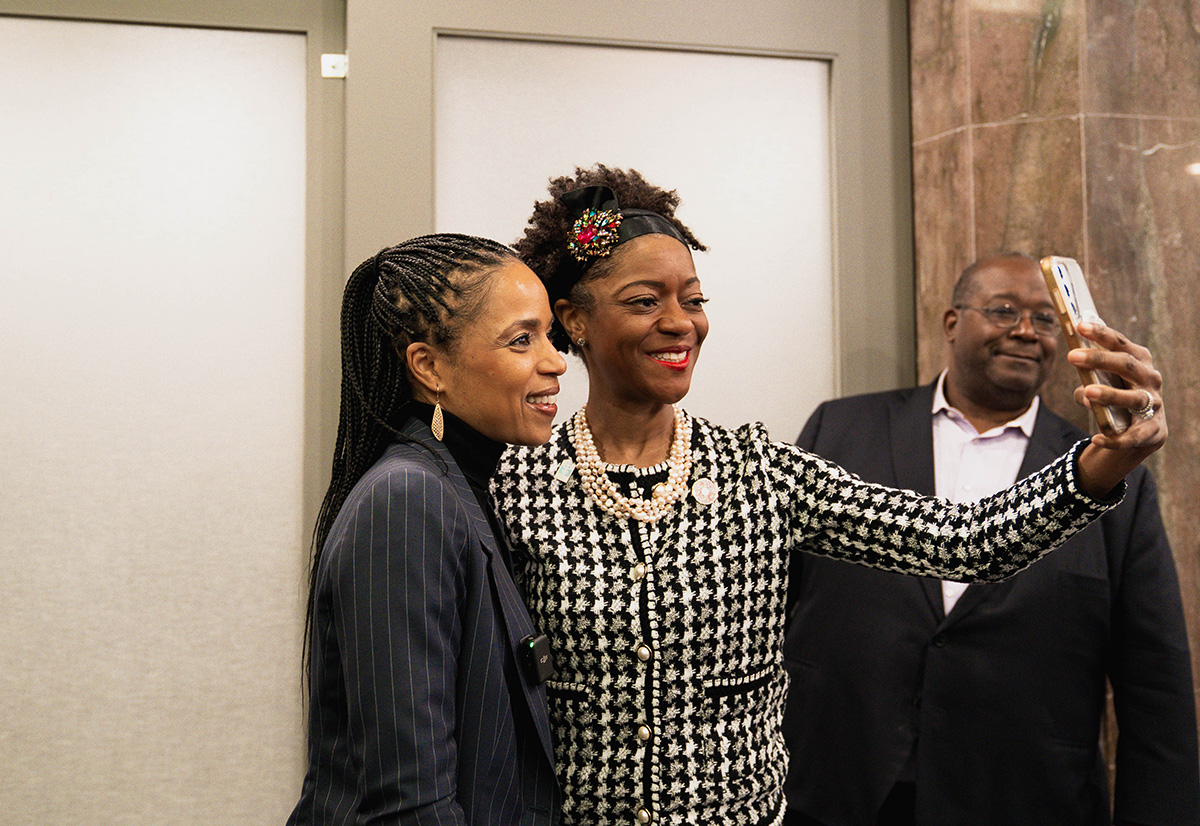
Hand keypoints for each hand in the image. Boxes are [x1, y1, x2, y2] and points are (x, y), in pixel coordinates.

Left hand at [1069, 322, 1166, 497]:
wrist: (1142, 430)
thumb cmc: (1118, 396)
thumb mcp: (1104, 383)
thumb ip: (1089, 382)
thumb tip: (1082, 389)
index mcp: (1139, 360)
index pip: (1120, 343)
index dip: (1101, 334)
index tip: (1079, 326)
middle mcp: (1150, 379)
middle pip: (1126, 365)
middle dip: (1099, 359)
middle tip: (1072, 355)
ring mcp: (1154, 404)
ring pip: (1134, 398)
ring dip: (1111, 394)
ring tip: (1088, 391)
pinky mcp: (1153, 430)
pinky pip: (1133, 436)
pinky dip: (1115, 439)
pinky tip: (1097, 439)